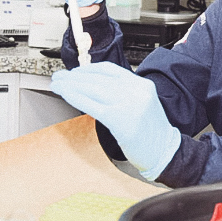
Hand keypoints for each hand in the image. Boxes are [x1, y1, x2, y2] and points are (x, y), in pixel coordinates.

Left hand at [50, 61, 180, 179]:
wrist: (164, 151)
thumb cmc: (151, 132)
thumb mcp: (142, 103)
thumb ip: (124, 93)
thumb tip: (94, 87)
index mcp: (142, 84)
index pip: (110, 69)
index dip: (88, 69)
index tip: (75, 71)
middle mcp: (137, 91)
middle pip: (98, 78)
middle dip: (74, 77)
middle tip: (59, 77)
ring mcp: (129, 104)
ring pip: (93, 89)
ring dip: (71, 85)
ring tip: (58, 85)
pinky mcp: (120, 119)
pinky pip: (92, 105)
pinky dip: (75, 97)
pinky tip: (66, 95)